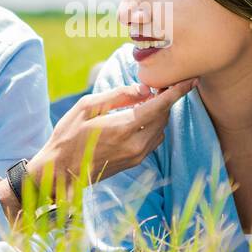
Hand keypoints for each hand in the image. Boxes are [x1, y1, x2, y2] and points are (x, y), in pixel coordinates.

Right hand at [26, 78, 197, 202]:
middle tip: (159, 85)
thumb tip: (144, 89)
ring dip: (159, 113)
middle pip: (163, 116)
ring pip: (160, 129)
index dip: (177, 92)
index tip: (190, 79)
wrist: (60, 172)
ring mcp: (136, 156)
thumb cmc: (68, 135)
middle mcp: (135, 144)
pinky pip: (153, 140)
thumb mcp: (87, 107)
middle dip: (165, 100)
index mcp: (123, 127)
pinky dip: (153, 126)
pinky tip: (139, 118)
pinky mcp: (135, 162)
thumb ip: (118, 95)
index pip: (160, 106)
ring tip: (146, 101)